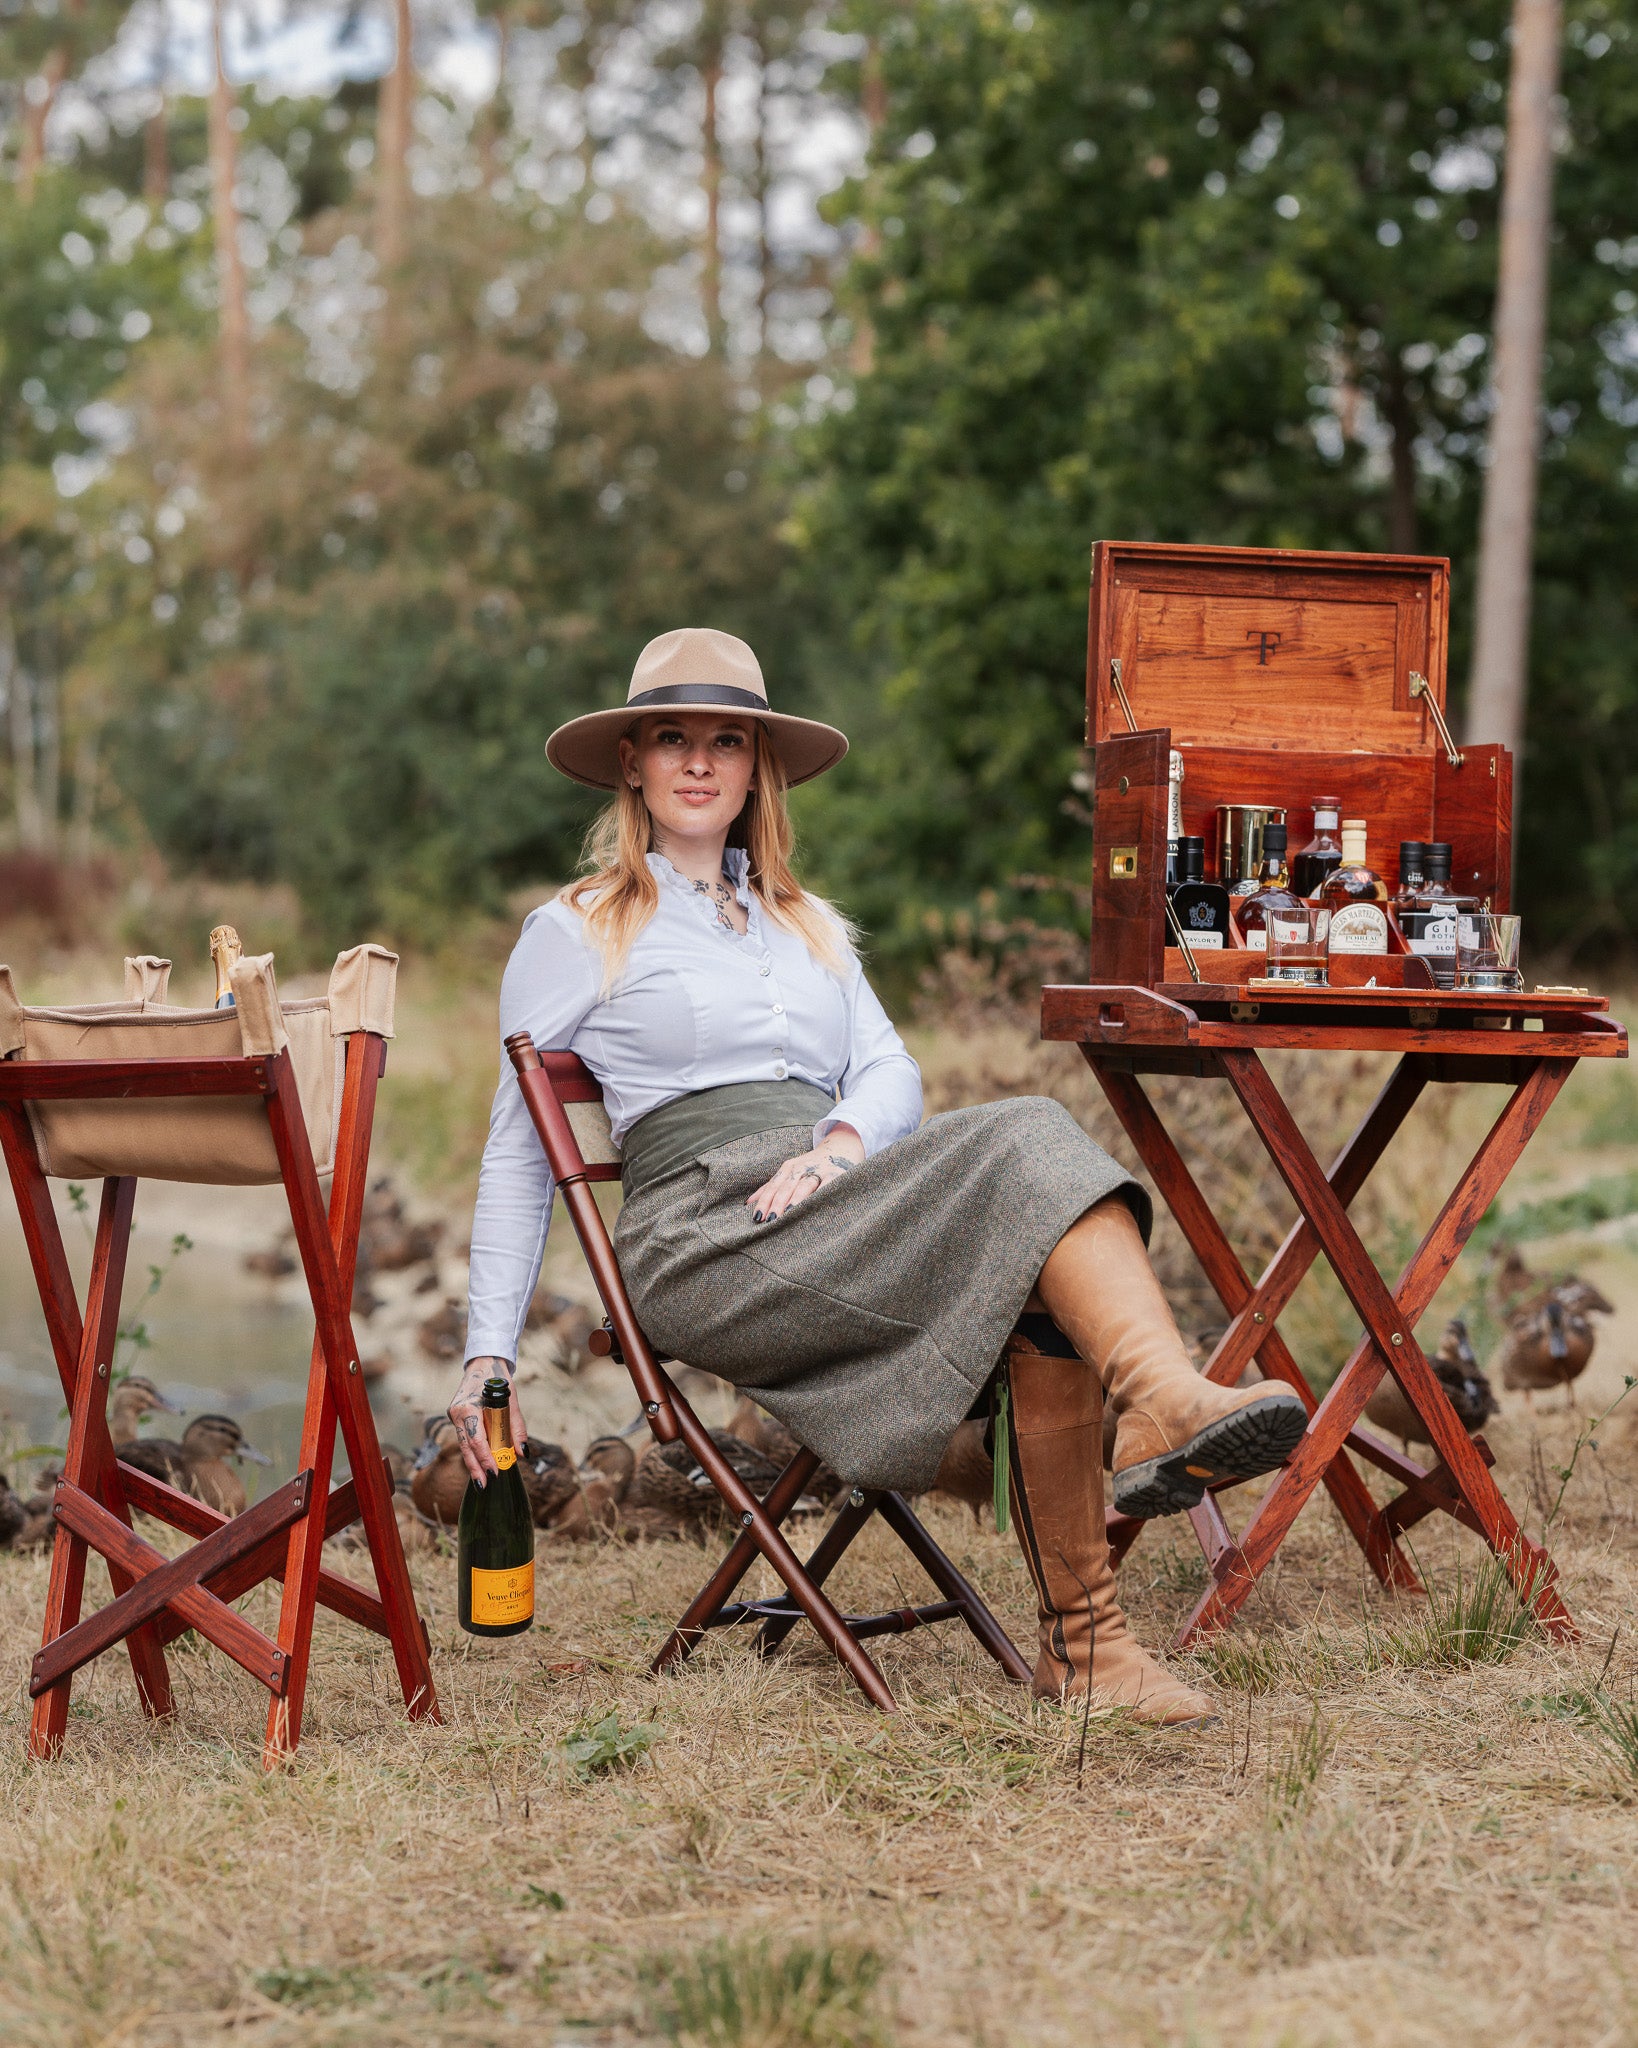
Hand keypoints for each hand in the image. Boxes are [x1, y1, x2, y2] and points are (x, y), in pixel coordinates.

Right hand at [448, 1356, 527, 1487]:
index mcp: (468, 1407)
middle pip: (466, 1447)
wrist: (484, 1362)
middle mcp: (457, 1412)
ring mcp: (455, 1416)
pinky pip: (465, 1438)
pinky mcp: (457, 1418)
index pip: (476, 1439)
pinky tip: (479, 1466)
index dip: (485, 1458)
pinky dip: (473, 1452)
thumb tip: (522, 1452)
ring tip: (482, 1482)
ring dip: (473, 1464)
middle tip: (484, 1486)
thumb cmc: (498, 1379)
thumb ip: (516, 1426)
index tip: (495, 1472)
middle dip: (476, 1468)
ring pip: (464, 1445)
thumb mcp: (512, 1400)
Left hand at [746, 1126, 864, 1223]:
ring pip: (804, 1186)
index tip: (757, 1217)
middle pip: (786, 1187)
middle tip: (770, 1220)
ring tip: (788, 1214)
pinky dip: (820, 1196)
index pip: (773, 1186)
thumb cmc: (810, 1168)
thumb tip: (747, 1203)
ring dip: (795, 1200)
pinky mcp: (836, 1175)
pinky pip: (827, 1187)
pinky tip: (814, 1207)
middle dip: (777, 1203)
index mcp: (789, 1168)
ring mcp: (819, 1171)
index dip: (765, 1201)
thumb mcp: (790, 1173)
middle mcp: (802, 1168)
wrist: (841, 1149)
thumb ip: (770, 1187)